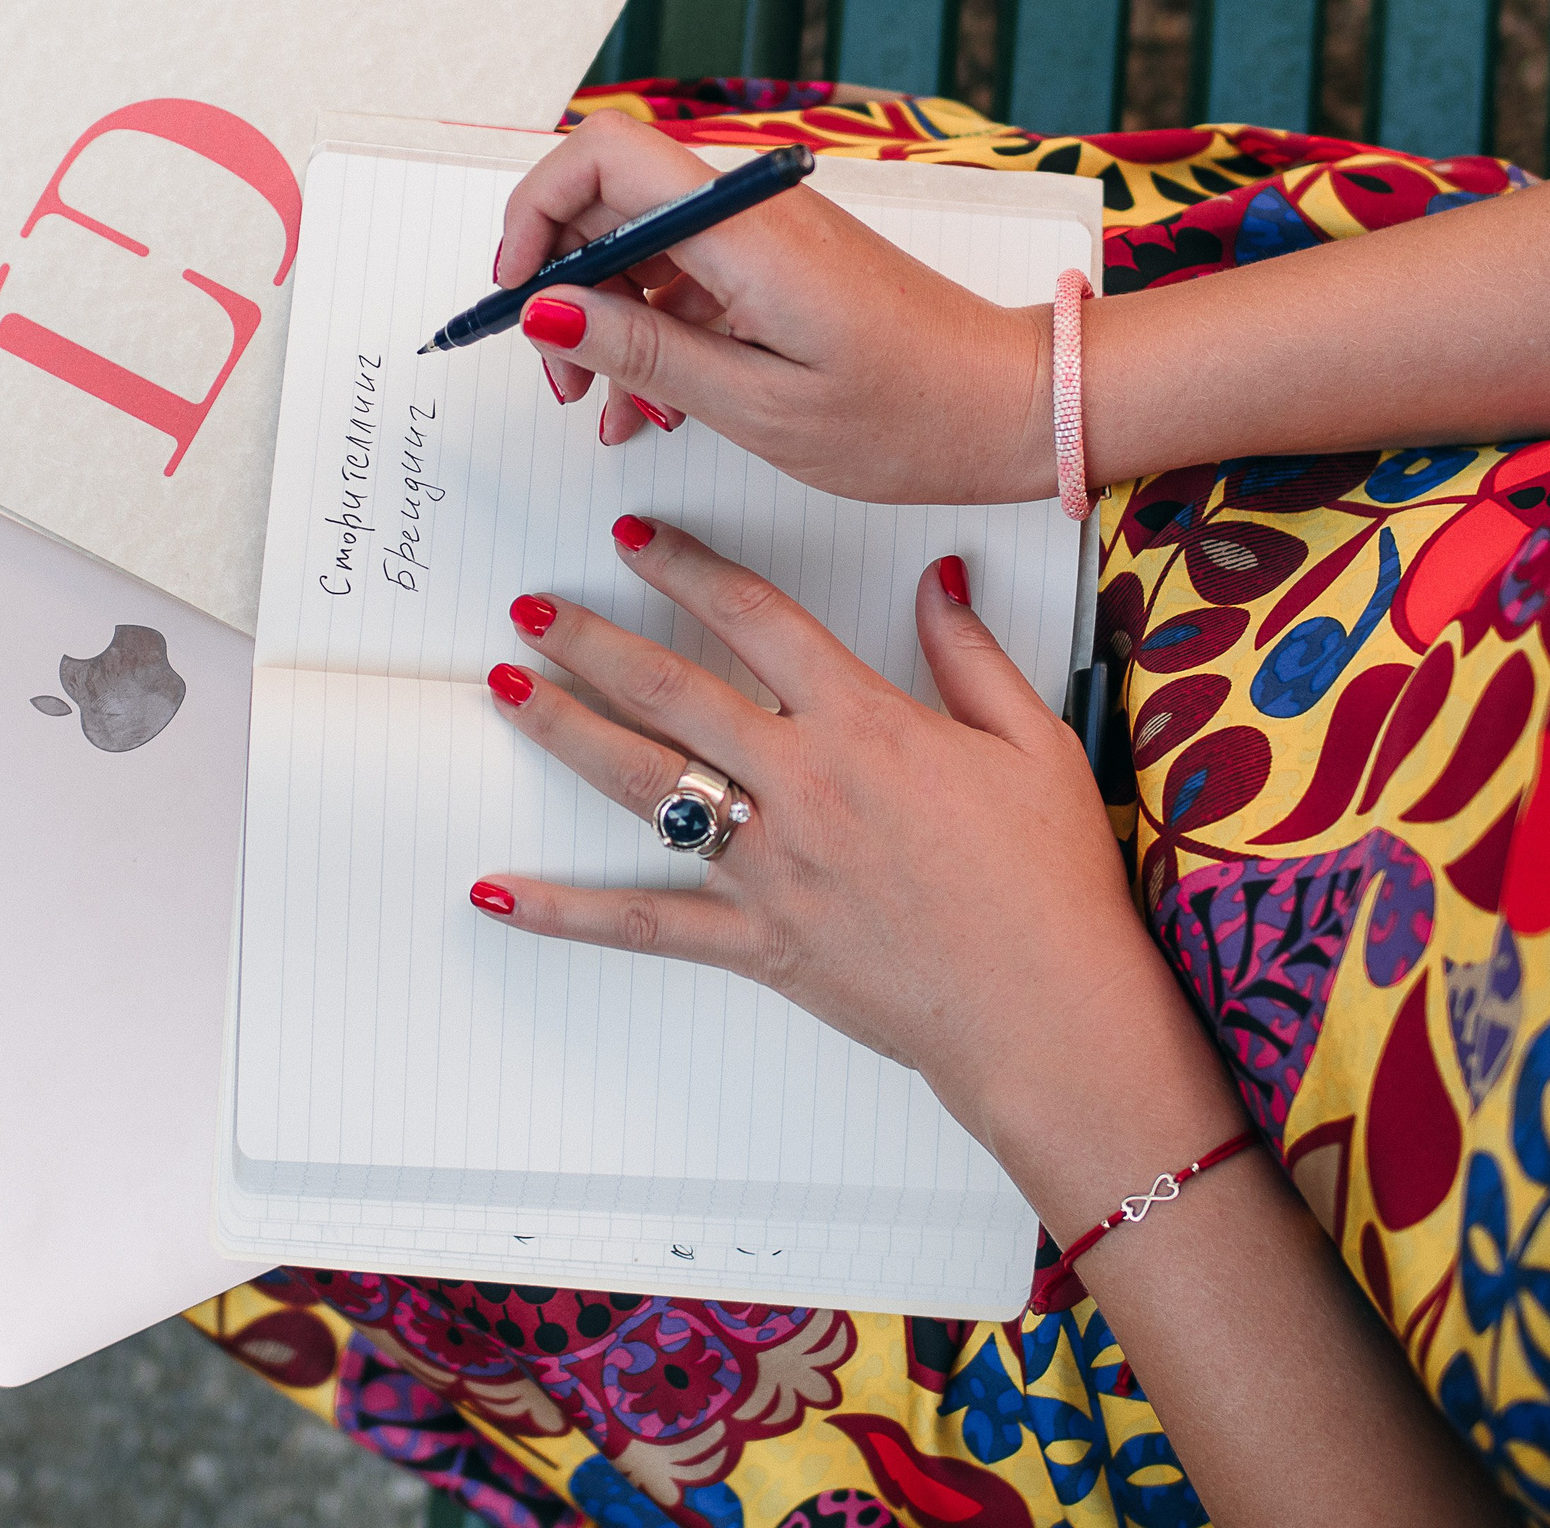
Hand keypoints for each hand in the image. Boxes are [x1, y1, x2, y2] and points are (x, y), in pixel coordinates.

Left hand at [475, 516, 1241, 1231]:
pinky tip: (497, 891)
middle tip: (530, 605)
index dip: (688, 569)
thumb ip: (971, 655)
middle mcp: (804, 783)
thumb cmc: (1052, 882)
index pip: (757, 618)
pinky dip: (564, 911)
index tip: (635, 539)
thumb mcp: (1033, 742)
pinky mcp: (756, 941)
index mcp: (868, 723)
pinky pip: (642, 923)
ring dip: (564, 730)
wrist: (1047, 1011)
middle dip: (590, 639)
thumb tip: (937, 579)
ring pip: (643, 783)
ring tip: (505, 688)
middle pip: (672, 689)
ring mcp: (771, 865)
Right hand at [498, 111, 1058, 504]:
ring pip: (641, 245)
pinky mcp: (781, 265)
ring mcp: (766, 236)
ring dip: (605, 319)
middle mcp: (750, 213)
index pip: (601, 155)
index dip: (534, 212)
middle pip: (608, 200)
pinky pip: (686, 276)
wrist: (1010, 407)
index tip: (516, 295)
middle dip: (561, 283)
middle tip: (562, 376)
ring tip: (610, 408)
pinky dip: (653, 331)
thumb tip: (544, 308)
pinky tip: (656, 404)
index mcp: (743, 231)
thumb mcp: (757, 405)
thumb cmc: (911, 414)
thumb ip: (641, 351)